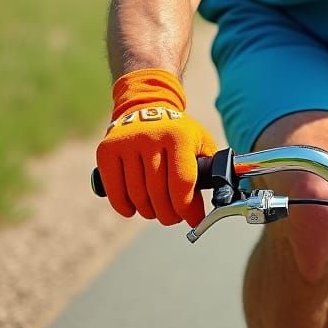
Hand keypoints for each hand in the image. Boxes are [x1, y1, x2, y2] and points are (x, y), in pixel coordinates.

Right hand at [95, 68, 216, 226]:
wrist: (146, 106)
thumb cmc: (177, 131)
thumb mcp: (200, 140)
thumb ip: (210, 165)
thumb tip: (220, 194)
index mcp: (179, 136)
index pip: (182, 184)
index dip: (188, 209)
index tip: (194, 220)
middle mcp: (152, 137)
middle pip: (159, 194)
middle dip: (170, 214)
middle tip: (174, 218)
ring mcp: (127, 143)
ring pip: (137, 196)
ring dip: (149, 212)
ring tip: (157, 210)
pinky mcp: (107, 151)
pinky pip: (115, 192)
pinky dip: (125, 207)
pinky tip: (134, 209)